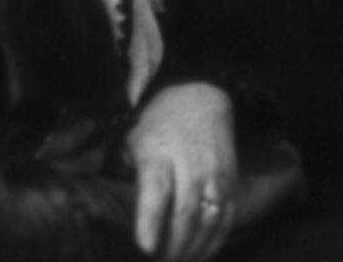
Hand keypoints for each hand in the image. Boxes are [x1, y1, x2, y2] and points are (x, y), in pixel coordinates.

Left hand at [127, 82, 238, 261]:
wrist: (199, 97)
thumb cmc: (157, 125)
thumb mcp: (132, 142)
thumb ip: (125, 176)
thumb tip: (111, 217)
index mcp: (158, 154)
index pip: (157, 191)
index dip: (151, 222)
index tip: (145, 248)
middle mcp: (191, 165)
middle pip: (185, 213)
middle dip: (172, 248)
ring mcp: (215, 175)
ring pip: (209, 221)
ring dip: (193, 250)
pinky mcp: (231, 182)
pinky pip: (227, 219)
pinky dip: (215, 242)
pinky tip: (200, 255)